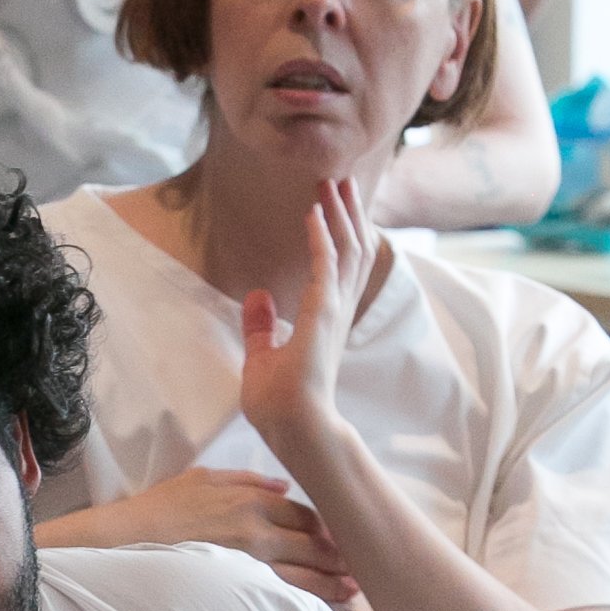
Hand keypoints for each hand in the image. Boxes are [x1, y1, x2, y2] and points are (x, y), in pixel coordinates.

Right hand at [78, 466, 357, 603]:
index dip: (325, 526)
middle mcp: (256, 530)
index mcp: (250, 500)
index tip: (339, 537)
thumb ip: (246, 479)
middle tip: (361, 566)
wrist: (121, 543)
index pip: (303, 513)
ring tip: (353, 591)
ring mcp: (247, 562)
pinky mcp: (235, 589)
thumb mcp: (201, 478)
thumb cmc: (157, 511)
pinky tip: (323, 608)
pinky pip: (280, 596)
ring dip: (332, 582)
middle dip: (338, 555)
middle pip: (312, 543)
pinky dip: (306, 601)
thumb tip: (284, 484)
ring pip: (303, 573)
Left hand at [236, 182, 373, 464]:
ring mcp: (333, 312)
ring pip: (347, 251)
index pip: (338, 266)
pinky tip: (313, 213)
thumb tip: (257, 295)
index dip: (337, 232)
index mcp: (325, 319)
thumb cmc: (280, 406)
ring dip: (339, 215)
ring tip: (332, 183)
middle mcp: (336, 310)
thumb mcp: (261, 358)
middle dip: (347, 213)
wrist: (294, 431)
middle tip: (340, 179)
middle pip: (352, 250)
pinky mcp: (324, 317)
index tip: (328, 203)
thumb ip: (260, 327)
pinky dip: (321, 238)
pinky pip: (325, 268)